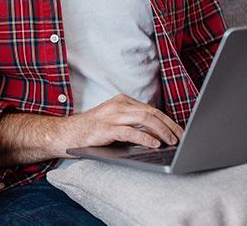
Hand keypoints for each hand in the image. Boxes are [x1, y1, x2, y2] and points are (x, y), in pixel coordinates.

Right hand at [61, 94, 183, 153]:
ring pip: (144, 119)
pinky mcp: (106, 129)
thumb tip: (158, 134)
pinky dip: (145, 138)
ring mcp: (111, 116)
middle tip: (181, 138)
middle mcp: (118, 105)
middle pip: (151, 112)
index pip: (151, 109)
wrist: (65, 134)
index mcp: (121, 101)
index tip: (179, 131)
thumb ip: (132, 124)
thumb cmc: (91, 131)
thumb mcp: (114, 122)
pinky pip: (130, 132)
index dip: (168, 120)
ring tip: (171, 141)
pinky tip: (154, 144)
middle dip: (169, 126)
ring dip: (162, 131)